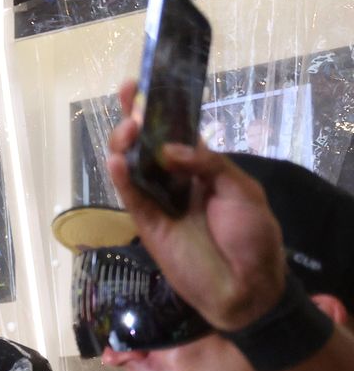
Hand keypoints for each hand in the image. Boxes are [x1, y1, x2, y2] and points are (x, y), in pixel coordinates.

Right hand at [107, 80, 287, 329]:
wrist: (246, 285)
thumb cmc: (253, 235)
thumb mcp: (243, 190)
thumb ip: (207, 165)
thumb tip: (167, 150)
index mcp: (202, 167)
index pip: (174, 131)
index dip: (158, 109)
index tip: (141, 85)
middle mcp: (175, 180)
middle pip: (146, 144)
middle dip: (133, 120)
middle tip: (129, 102)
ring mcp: (158, 201)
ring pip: (132, 166)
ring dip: (125, 145)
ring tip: (128, 132)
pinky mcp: (147, 224)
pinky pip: (130, 196)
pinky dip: (121, 178)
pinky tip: (117, 160)